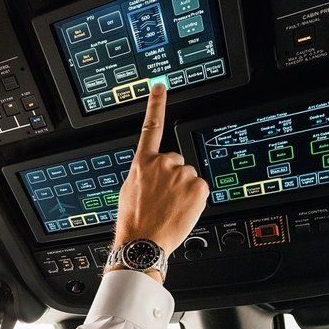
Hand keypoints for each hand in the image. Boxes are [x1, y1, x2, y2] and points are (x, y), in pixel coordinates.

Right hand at [112, 85, 208, 258]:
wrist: (143, 242)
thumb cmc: (134, 221)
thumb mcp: (129, 191)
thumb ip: (143, 173)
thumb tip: (152, 172)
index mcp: (143, 163)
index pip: (151, 127)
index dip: (156, 104)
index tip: (160, 86)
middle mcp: (162, 163)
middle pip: (176, 162)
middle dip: (173, 177)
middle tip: (163, 199)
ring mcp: (181, 174)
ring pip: (188, 178)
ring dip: (183, 191)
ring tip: (170, 208)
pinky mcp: (197, 186)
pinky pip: (199, 190)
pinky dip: (194, 200)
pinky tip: (181, 210)